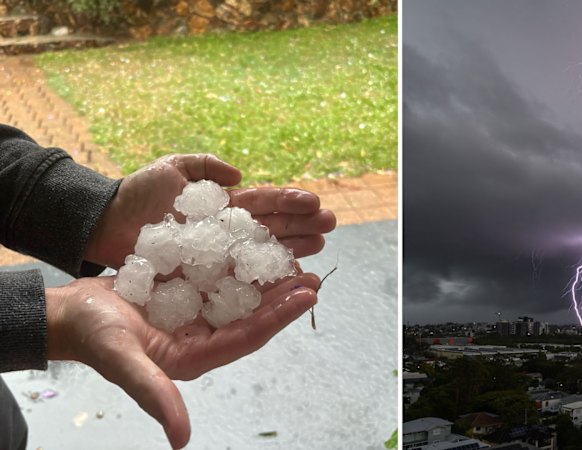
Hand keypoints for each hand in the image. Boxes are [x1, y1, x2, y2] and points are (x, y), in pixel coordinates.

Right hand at [45, 273, 319, 448]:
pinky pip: (220, 276)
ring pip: (240, 294)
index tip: (307, 295)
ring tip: (297, 258)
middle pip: (252, 316)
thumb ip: (153, 395)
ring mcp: (195, 314)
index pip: (247, 337)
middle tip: (314, 276)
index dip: (278, 317)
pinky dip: (240, 262)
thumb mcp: (123, 361)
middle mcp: (201, 337)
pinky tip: (258, 244)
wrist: (67, 313)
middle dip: (284, 297)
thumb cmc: (91, 337)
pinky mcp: (186, 293)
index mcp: (193, 357)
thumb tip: (181, 439)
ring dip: (267, 278)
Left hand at [85, 154, 335, 267]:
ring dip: (292, 252)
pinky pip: (240, 280)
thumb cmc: (137, 194)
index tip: (316, 203)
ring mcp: (219, 258)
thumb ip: (205, 165)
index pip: (264, 203)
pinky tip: (288, 279)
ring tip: (319, 250)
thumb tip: (240, 175)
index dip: (290, 203)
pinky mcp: (205, 280)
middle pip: (271, 229)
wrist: (104, 225)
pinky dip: (265, 281)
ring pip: (262, 255)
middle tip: (330, 226)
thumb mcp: (171, 168)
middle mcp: (227, 233)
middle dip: (301, 227)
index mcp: (223, 206)